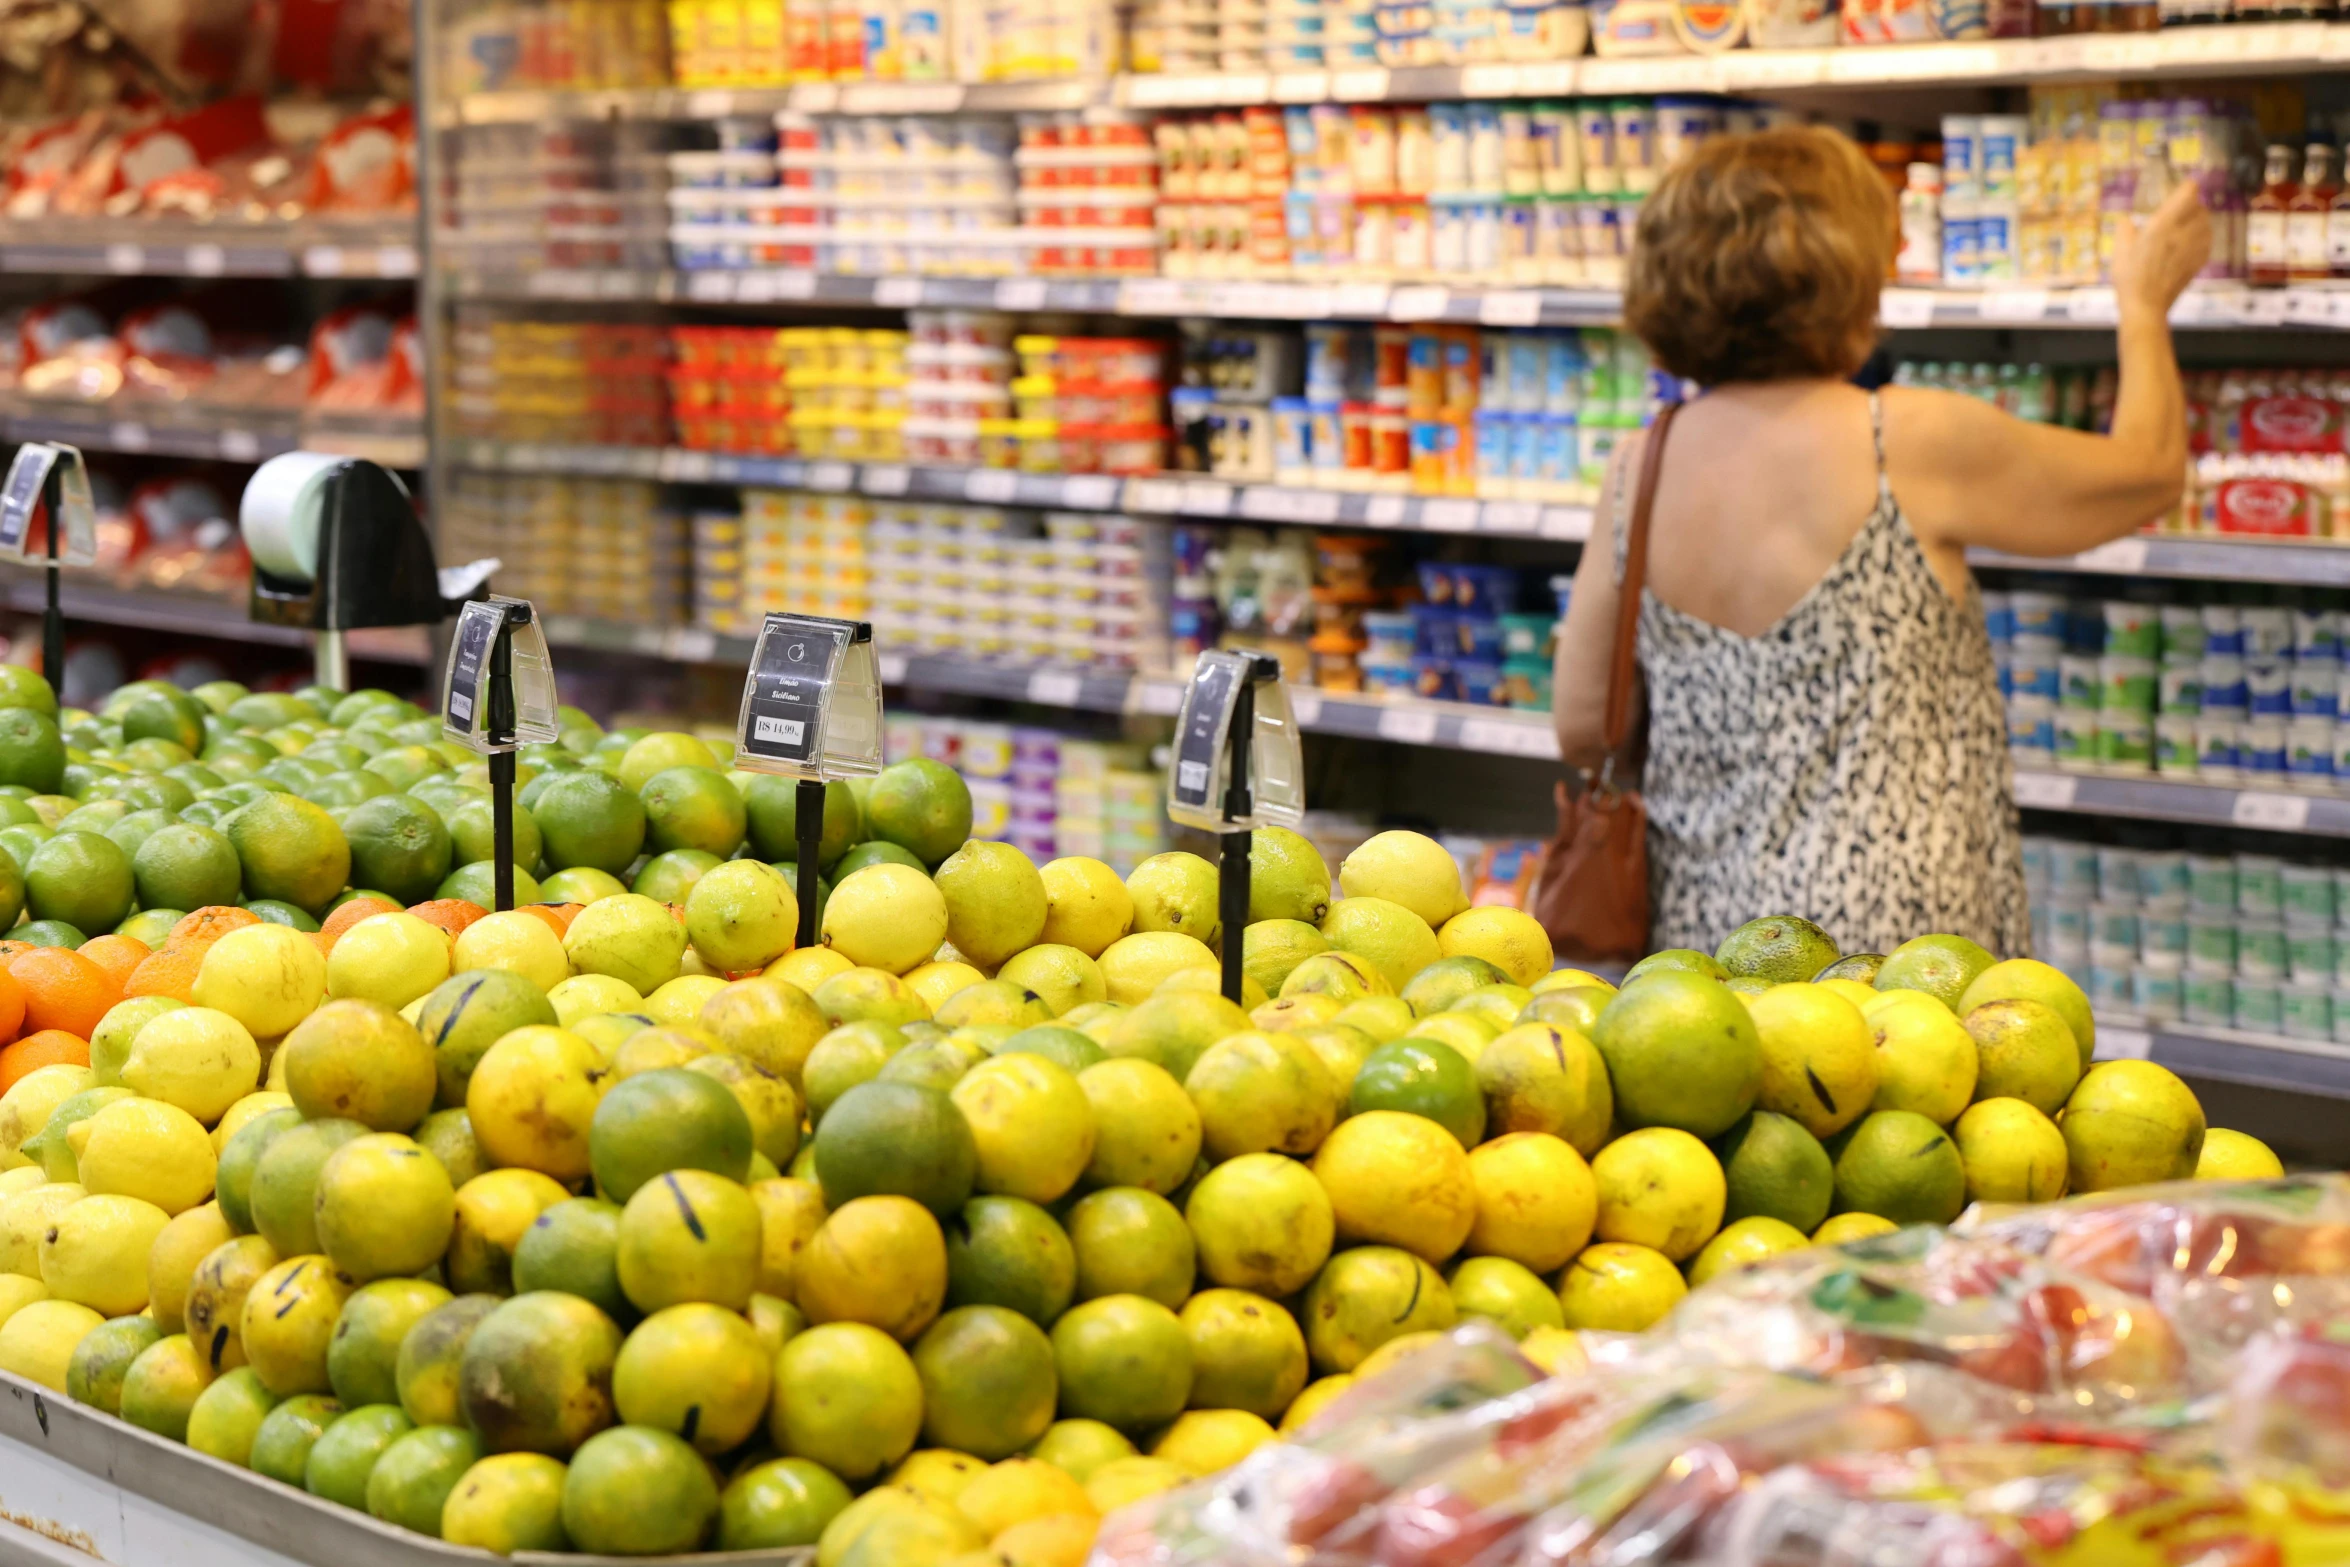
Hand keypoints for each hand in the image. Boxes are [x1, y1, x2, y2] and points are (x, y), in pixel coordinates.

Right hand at [2111, 180, 2211, 316]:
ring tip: (2187, 224)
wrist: (2147, 306)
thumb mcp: (2119, 251)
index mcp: (2162, 225)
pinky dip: (2203, 236)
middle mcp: (2183, 232)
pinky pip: (2208, 240)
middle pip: (2200, 207)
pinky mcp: (2199, 260)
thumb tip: (2127, 220)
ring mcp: (2194, 247)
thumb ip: (2124, 230)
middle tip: (2182, 207)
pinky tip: (2191, 241)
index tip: (2183, 186)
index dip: (2187, 187)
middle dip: (2192, 204)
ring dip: (2199, 219)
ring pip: (2206, 222)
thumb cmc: (2130, 278)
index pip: (2188, 193)